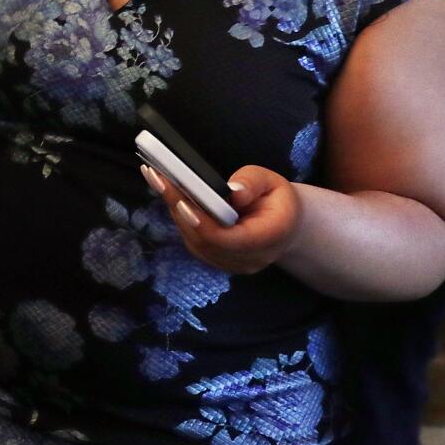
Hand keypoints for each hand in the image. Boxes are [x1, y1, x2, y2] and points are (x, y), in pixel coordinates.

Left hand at [142, 162, 300, 276]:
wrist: (286, 225)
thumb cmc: (277, 200)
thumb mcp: (273, 181)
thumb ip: (252, 182)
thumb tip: (231, 190)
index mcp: (269, 238)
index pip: (230, 239)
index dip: (202, 223)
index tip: (180, 201)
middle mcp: (250, 258)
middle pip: (206, 240)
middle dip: (180, 209)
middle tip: (159, 179)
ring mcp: (233, 264)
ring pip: (196, 242)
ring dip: (176, 212)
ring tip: (159, 181)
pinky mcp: (219, 261)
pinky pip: (195, 242)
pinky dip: (181, 218)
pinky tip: (170, 196)